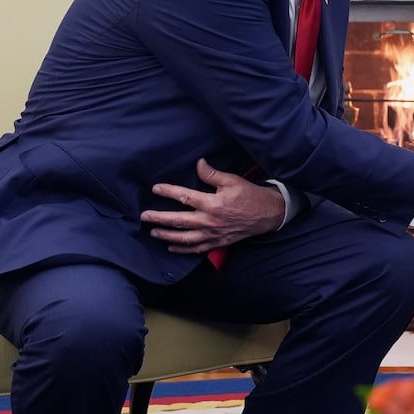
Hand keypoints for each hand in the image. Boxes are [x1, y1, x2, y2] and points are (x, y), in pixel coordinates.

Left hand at [142, 158, 285, 253]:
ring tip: (153, 233)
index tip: (155, 189)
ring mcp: (213, 234)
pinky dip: (183, 250)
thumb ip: (212, 174)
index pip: (184, 197)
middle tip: (144, 216)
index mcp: (212, 203)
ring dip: (167, 236)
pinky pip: (197, 249)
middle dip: (159, 218)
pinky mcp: (218, 242)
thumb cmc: (250, 195)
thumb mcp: (232, 180)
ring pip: (184, 238)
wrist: (268, 214)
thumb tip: (199, 164)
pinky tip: (171, 248)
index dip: (168, 192)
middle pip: (178, 221)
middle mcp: (210, 221)